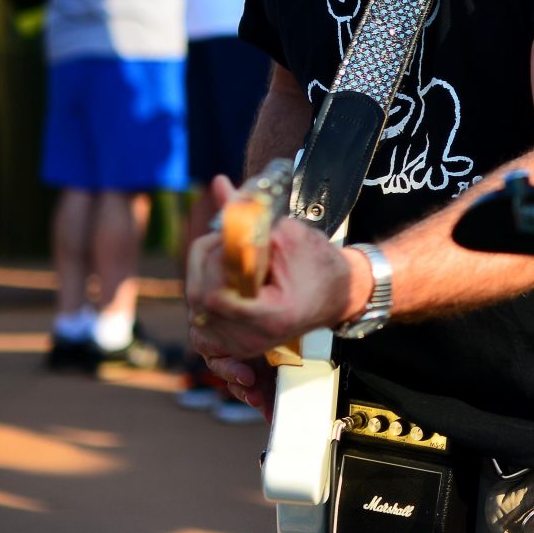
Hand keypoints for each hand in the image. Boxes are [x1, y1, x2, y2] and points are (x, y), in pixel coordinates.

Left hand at [185, 175, 361, 361]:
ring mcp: (242, 346)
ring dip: (204, 276)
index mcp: (271, 316)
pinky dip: (203, 303)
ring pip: (196, 309)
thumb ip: (252, 216)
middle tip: (224, 241)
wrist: (337, 294)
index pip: (216, 296)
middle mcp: (253, 338)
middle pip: (200, 301)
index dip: (217, 263)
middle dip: (206, 263)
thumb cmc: (320, 265)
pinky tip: (218, 286)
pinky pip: (202, 329)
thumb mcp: (291, 234)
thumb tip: (219, 186)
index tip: (230, 240)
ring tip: (228, 259)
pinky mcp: (235, 345)